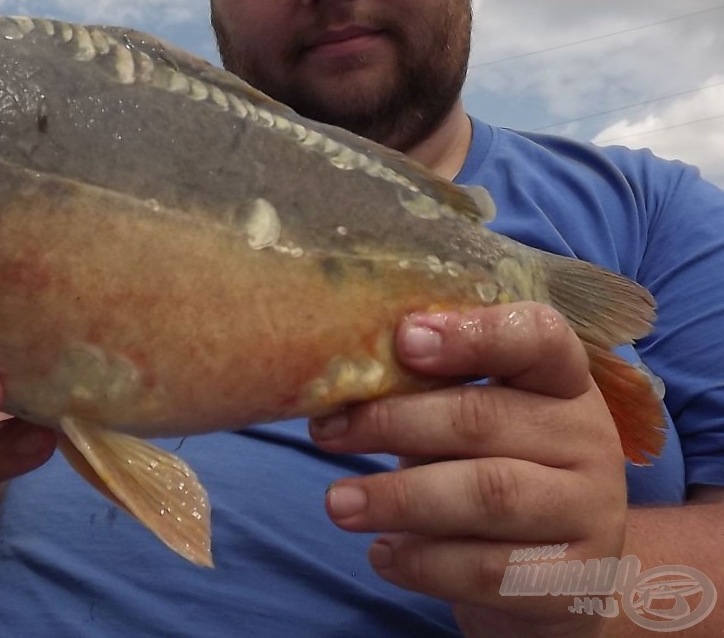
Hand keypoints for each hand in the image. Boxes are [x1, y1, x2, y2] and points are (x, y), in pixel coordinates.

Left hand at [309, 303, 627, 637]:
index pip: (539, 337)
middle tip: (327, 432)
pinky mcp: (573, 581)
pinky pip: (486, 569)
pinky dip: (422, 562)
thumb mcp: (469, 416)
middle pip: (485, 418)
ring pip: (488, 496)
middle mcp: (588, 439)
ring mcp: (590, 512)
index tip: (404, 339)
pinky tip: (383, 553)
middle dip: (393, 423)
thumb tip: (340, 377)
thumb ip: (428, 389)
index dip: (473, 334)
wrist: (553, 575)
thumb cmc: (490, 468)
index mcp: (563, 380)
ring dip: (399, 497)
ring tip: (339, 503)